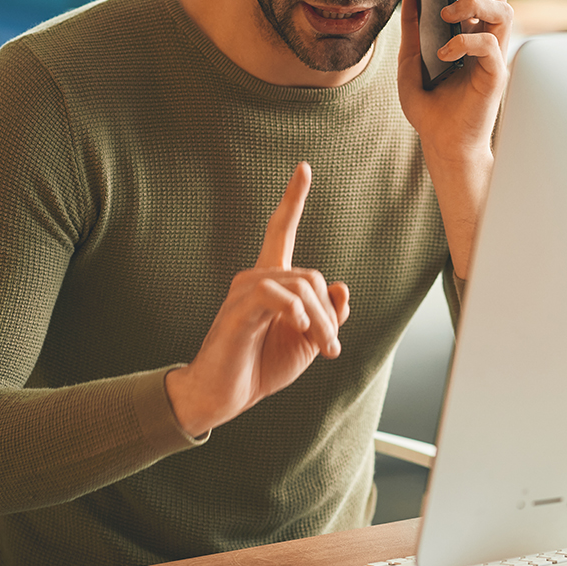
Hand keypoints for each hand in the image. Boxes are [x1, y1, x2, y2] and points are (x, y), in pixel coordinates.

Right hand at [166, 162, 349, 437]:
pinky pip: (277, 296)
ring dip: (321, 321)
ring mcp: (244, 290)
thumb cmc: (261, 366)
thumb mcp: (308, 343)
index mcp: (271, 282)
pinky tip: (299, 330)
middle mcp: (255, 277)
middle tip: (333, 348)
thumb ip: (327, 316)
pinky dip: (297, 313)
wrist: (224, 397)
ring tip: (324, 349)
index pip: (280, 230)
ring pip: (302, 287)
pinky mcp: (238, 309)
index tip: (304, 168)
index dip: (293, 199)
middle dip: (330, 314)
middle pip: (312, 276)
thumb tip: (342, 287)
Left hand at [398, 0, 511, 276]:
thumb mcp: (409, 63)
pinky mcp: (495, 74)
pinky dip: (465, 42)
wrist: (440, 144)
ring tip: (446, 15)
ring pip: (503, 9)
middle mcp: (484, 39)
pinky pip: (490, 44)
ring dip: (473, 3)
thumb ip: (411, 29)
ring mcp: (493, 56)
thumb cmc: (430, 108)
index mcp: (466, 33)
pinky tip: (444, 54)